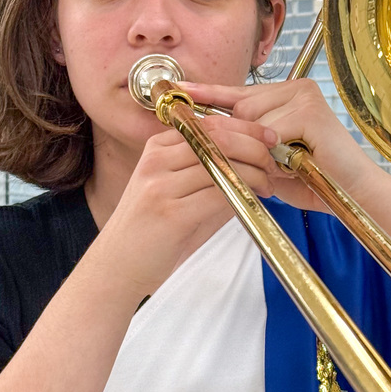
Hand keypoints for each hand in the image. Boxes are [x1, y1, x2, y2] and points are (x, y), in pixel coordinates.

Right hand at [94, 115, 279, 294]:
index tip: (268, 137)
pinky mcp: (171, 214)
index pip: (208, 123)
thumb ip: (207, 175)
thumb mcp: (175, 193)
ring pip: (221, 164)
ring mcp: (161, 186)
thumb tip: (251, 164)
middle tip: (273, 161)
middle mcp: (157, 161)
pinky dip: (242, 193)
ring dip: (254, 171)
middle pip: (217, 138)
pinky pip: (218, 193)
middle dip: (254, 146)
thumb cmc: (151, 233)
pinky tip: (252, 199)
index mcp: (157, 149)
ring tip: (268, 183)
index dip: (245, 127)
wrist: (117, 268)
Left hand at [181, 78, 382, 209]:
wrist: (352, 194)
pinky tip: (298, 161)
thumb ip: (244, 145)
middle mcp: (295, 88)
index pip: (237, 93)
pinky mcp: (310, 111)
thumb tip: (206, 136)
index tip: (178, 89)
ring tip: (291, 164)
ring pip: (252, 120)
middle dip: (242, 140)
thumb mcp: (269, 161)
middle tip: (273, 163)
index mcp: (285, 95)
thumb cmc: (313, 180)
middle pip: (240, 109)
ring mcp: (304, 96)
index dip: (207, 93)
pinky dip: (277, 154)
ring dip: (263, 151)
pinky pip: (270, 132)